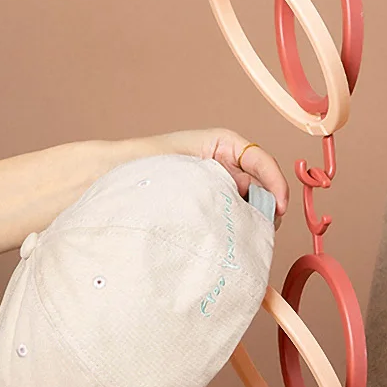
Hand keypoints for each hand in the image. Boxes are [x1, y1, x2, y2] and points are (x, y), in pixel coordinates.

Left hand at [117, 128, 289, 220]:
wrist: (107, 179)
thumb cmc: (141, 164)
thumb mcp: (187, 166)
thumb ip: (223, 179)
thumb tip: (253, 200)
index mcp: (223, 144)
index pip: (262, 161)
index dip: (275, 184)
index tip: (279, 207)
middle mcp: (224, 167)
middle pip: (261, 188)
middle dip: (266, 208)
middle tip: (261, 229)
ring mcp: (218, 190)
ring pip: (249, 208)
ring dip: (249, 222)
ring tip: (238, 237)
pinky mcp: (208, 211)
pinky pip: (230, 222)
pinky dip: (234, 232)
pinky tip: (225, 242)